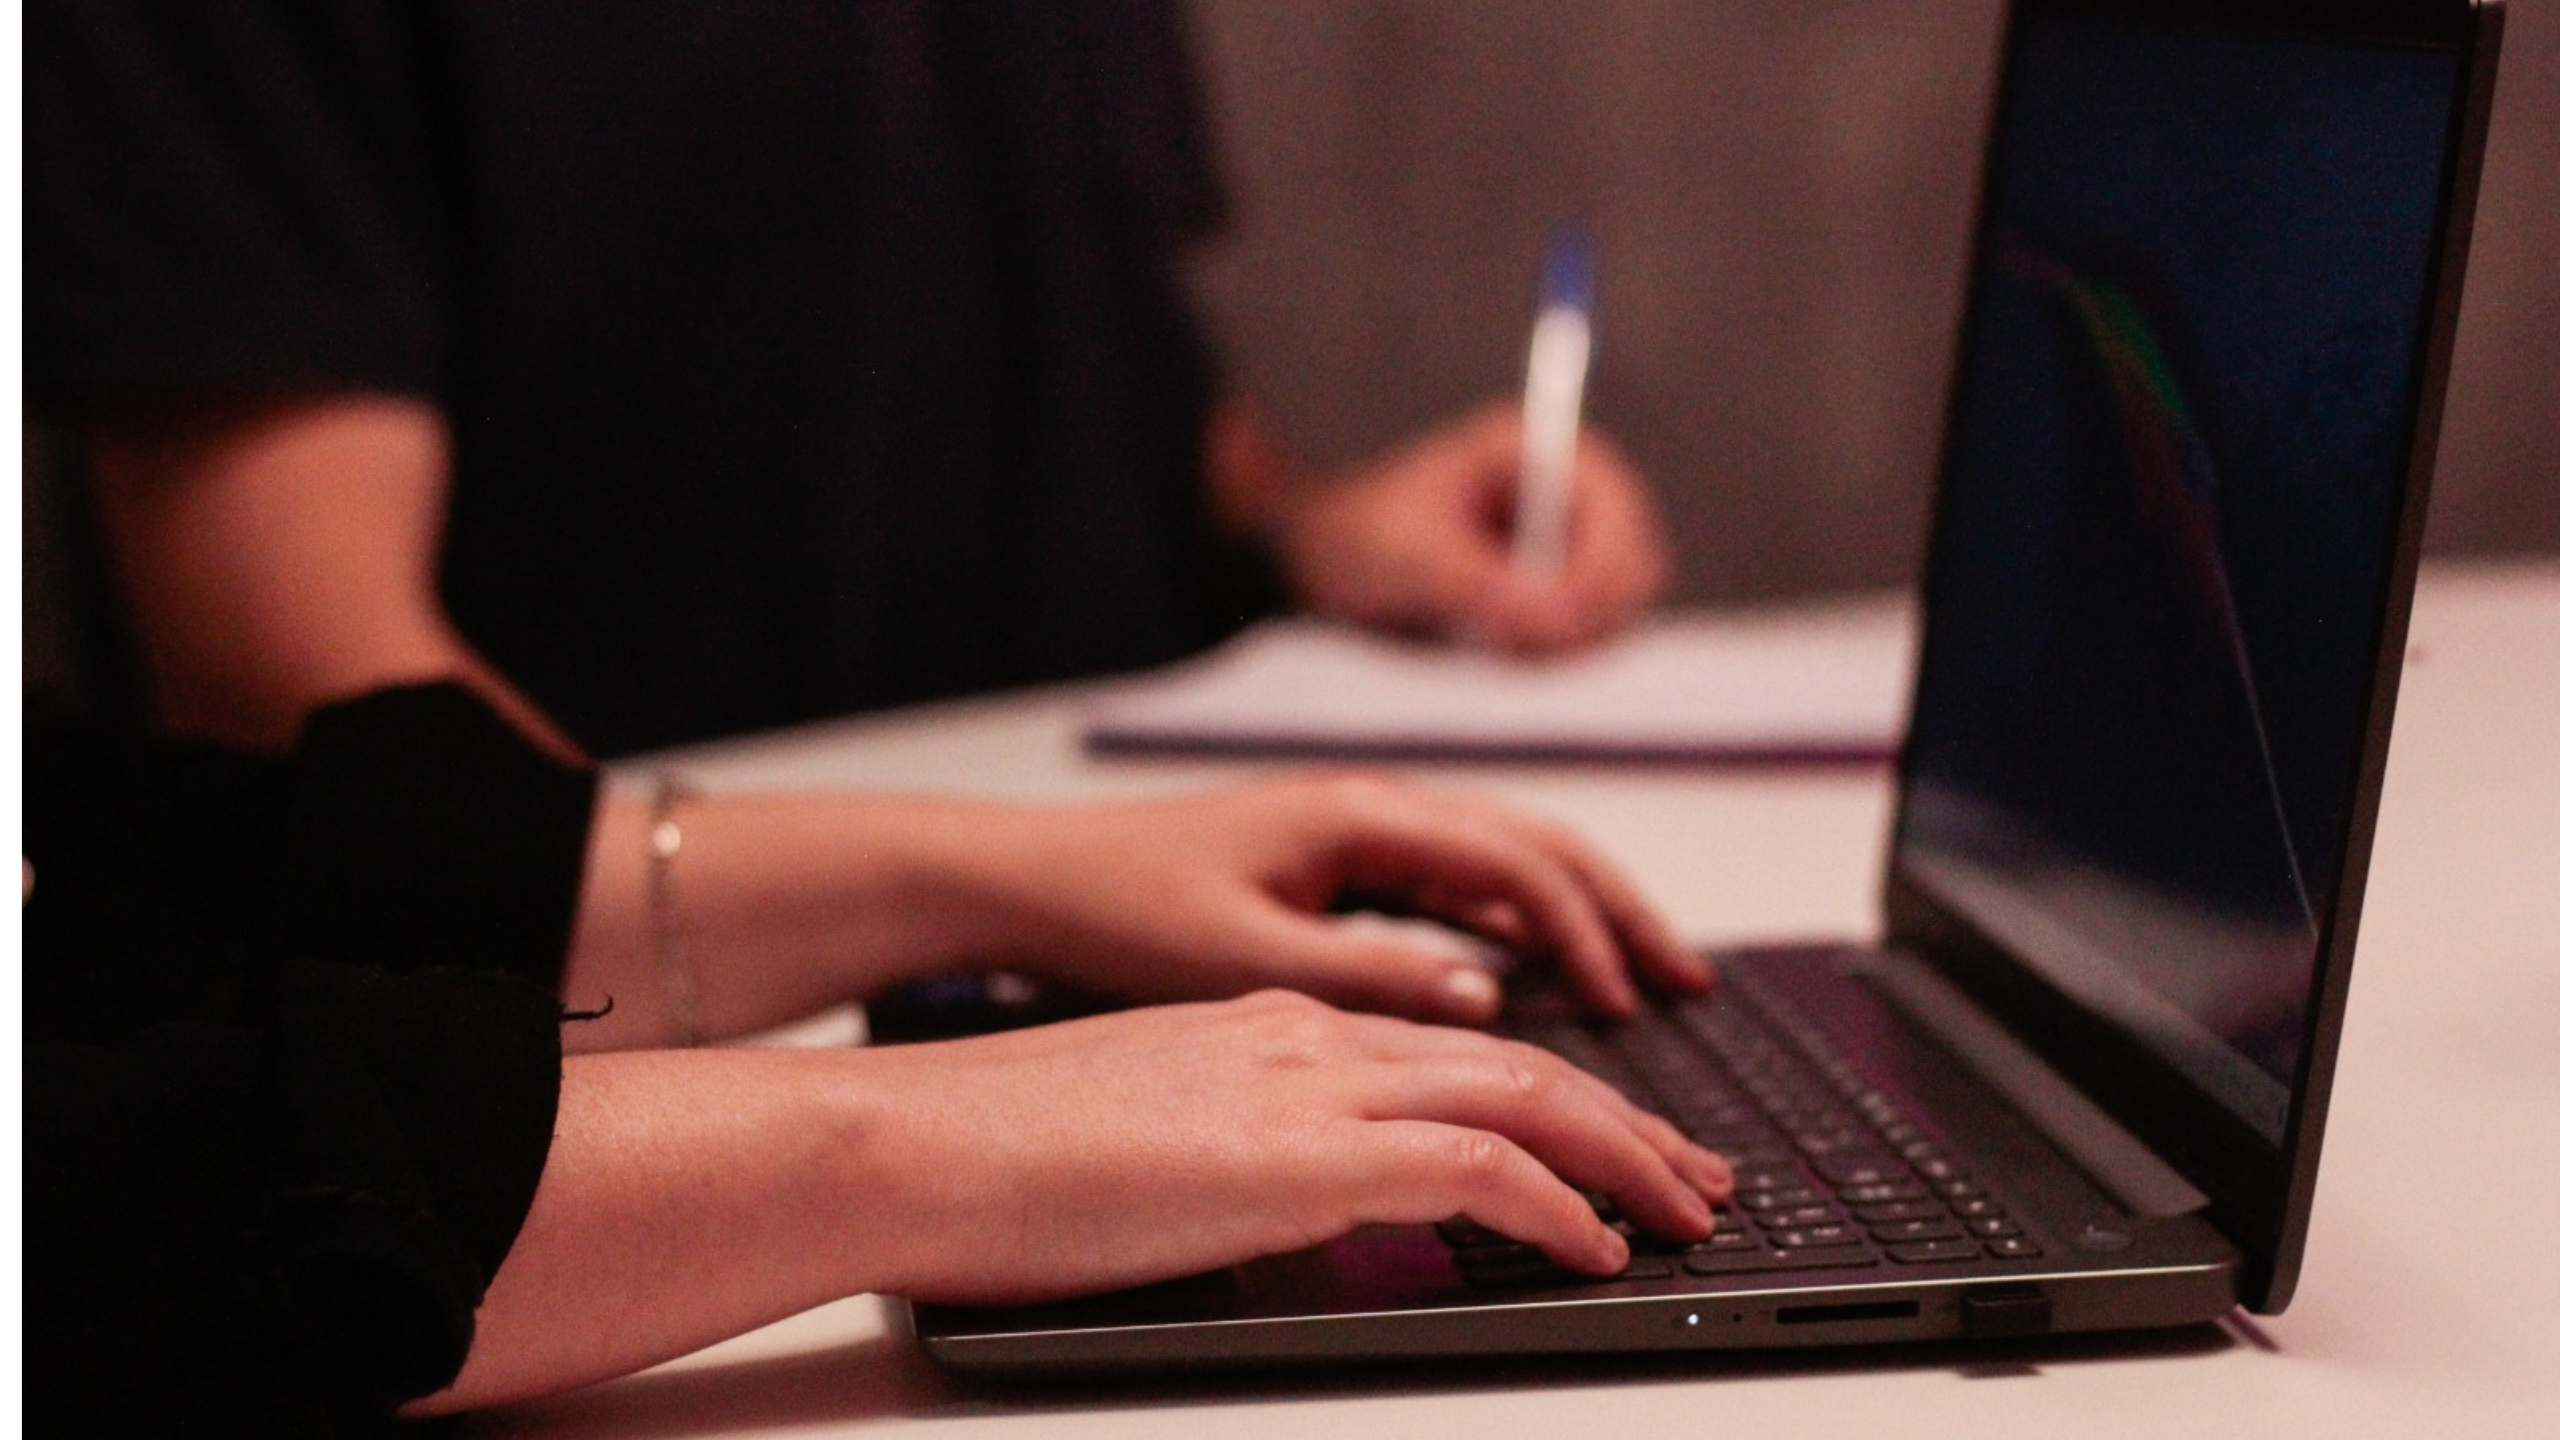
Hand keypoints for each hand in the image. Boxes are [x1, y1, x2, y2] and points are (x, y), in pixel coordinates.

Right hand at [858, 992, 1733, 1303]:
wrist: (913, 1138)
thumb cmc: (991, 1156)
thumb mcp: (1137, 1138)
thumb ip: (1224, 1151)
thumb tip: (1268, 1199)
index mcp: (1268, 1030)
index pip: (1449, 1054)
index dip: (1549, 1099)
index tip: (1606, 1144)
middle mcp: (1308, 1039)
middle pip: (1517, 1066)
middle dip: (1626, 1121)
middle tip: (1695, 1175)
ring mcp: (1310, 1087)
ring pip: (1528, 1101)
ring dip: (1627, 1158)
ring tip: (1688, 1211)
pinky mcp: (1305, 1153)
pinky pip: (1482, 1170)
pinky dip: (1560, 1206)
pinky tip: (1599, 1249)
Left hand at [941, 772, 1711, 1022]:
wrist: (1029, 877)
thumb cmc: (1118, 909)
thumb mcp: (1242, 959)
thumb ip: (1368, 977)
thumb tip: (1489, 999)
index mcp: (1359, 815)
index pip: (1514, 864)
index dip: (1585, 935)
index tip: (1631, 1005)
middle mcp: (1372, 808)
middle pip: (1534, 846)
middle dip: (1618, 911)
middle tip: (1689, 980)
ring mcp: (1357, 832)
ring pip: (1502, 864)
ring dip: (1576, 917)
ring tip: (1643, 979)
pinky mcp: (1336, 865)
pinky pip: (1454, 888)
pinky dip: (1515, 927)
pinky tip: (1539, 977)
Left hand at [1277, 404, 1670, 654]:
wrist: (1324, 565)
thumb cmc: (1362, 537)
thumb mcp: (1414, 558)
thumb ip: (1486, 584)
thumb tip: (1557, 616)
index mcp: (1541, 453)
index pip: (1620, 513)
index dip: (1603, 571)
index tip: (1555, 621)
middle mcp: (1568, 496)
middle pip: (1635, 570)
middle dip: (1583, 618)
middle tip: (1507, 642)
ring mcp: (1566, 548)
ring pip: (1612, 616)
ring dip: (1557, 644)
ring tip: (1481, 637)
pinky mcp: (1553, 595)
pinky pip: (1581, 642)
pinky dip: (1542, 657)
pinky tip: (1486, 644)